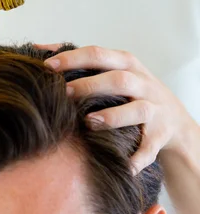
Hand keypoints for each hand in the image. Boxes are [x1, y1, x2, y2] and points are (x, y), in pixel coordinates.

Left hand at [44, 45, 189, 173]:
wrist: (175, 122)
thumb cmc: (132, 92)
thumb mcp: (112, 69)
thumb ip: (79, 60)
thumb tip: (38, 47)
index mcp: (127, 64)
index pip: (99, 55)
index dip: (73, 59)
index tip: (48, 66)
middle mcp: (143, 84)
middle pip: (119, 80)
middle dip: (90, 86)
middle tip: (64, 94)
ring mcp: (154, 110)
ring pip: (137, 110)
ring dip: (113, 116)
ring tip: (89, 122)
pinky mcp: (159, 136)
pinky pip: (148, 148)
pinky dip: (136, 158)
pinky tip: (121, 166)